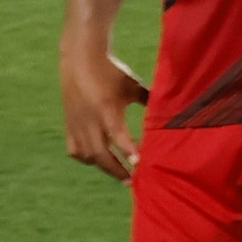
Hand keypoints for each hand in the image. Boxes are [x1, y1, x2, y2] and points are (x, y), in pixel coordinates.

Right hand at [60, 50, 141, 182]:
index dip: (128, 151)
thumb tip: (172, 112)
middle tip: (132, 182)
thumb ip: (150, 100)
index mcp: (107, 109)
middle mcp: (89, 120)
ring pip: (86, 155)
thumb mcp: (133, 85)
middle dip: (116, 170)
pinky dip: (86, 158)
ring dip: (103, 166)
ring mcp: (76, 124)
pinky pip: (74, 149)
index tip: (139, 164)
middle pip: (100, 154)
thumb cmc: (112, 72)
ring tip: (120, 173)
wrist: (81, 59)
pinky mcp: (69, 124)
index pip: (118, 136)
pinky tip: (98, 160)